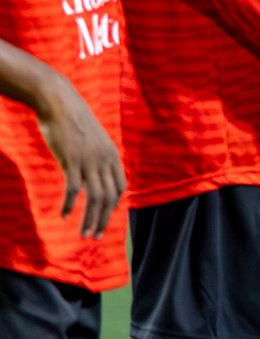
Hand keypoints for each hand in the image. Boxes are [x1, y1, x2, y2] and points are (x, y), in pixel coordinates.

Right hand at [35, 77, 124, 239]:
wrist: (60, 102)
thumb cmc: (73, 121)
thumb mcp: (92, 141)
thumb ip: (95, 158)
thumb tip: (89, 176)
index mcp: (112, 154)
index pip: (120, 187)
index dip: (114, 205)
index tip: (104, 217)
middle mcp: (104, 159)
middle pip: (109, 197)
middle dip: (103, 220)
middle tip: (94, 236)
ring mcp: (89, 160)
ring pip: (95, 198)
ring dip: (90, 219)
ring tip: (84, 233)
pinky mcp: (72, 160)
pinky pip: (74, 189)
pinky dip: (70, 204)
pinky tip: (65, 214)